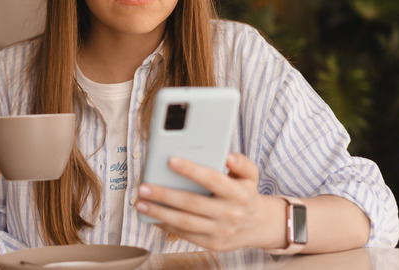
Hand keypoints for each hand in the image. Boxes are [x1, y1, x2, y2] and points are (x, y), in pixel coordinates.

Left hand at [135, 152, 285, 250]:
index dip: (192, 170)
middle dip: (165, 194)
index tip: (171, 160)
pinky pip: (185, 234)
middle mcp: (230, 214)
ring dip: (159, 212)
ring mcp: (220, 231)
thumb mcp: (250, 175)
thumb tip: (227, 155)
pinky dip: (166, 225)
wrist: (257, 226)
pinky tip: (151, 215)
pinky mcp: (212, 244)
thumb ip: (240, 162)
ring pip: (185, 222)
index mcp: (239, 194)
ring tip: (140, 203)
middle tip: (144, 186)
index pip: (213, 180)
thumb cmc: (246, 194)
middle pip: (192, 203)